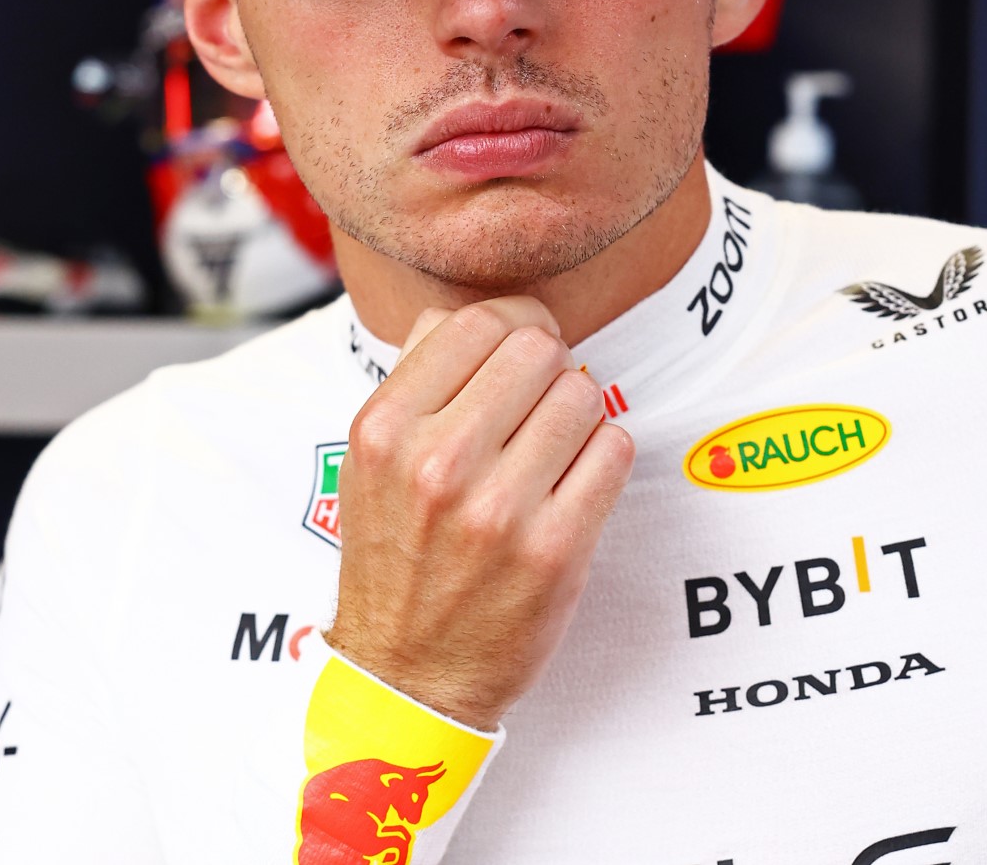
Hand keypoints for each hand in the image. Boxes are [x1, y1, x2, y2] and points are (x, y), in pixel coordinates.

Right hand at [324, 298, 634, 730]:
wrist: (408, 671)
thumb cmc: (396, 552)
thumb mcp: (373, 457)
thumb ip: (418, 375)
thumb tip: (488, 316)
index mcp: (385, 428)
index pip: (477, 322)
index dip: (514, 323)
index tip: (524, 346)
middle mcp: (436, 463)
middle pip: (537, 350)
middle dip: (549, 366)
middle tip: (541, 399)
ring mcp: (498, 510)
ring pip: (582, 395)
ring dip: (579, 411)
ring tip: (555, 444)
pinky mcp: (556, 551)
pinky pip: (613, 449)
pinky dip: (604, 453)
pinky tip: (576, 477)